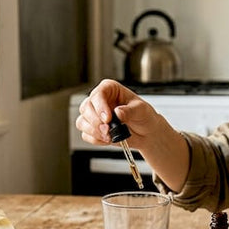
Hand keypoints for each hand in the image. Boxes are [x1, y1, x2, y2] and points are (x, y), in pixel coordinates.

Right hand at [75, 79, 191, 191]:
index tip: (107, 118)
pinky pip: (86, 135)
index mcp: (110, 89)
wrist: (146, 133)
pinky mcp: (93, 129)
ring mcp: (94, 115)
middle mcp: (99, 101)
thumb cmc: (144, 116)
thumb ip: (130, 110)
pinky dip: (96, 139)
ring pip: (82, 122)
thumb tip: (118, 112)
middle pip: (86, 108)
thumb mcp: (141, 110)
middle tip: (108, 130)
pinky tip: (108, 139)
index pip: (98, 93)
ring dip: (95, 131)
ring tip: (110, 136)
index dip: (100, 106)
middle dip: (96, 122)